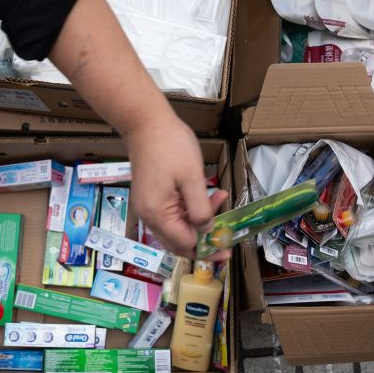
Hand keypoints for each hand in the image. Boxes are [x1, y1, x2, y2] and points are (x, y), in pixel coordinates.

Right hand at [125, 114, 229, 258]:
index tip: (227, 249)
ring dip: (199, 221)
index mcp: (158, 214)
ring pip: (176, 228)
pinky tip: (206, 194)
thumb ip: (200, 209)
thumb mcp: (192, 178)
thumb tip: (206, 231)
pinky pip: (171, 214)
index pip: (185, 244)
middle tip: (227, 235)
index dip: (207, 248)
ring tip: (220, 199)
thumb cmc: (171, 146)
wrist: (146, 123)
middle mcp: (148, 216)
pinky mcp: (150, 197)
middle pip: (178, 242)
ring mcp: (147, 207)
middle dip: (204, 240)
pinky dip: (189, 210)